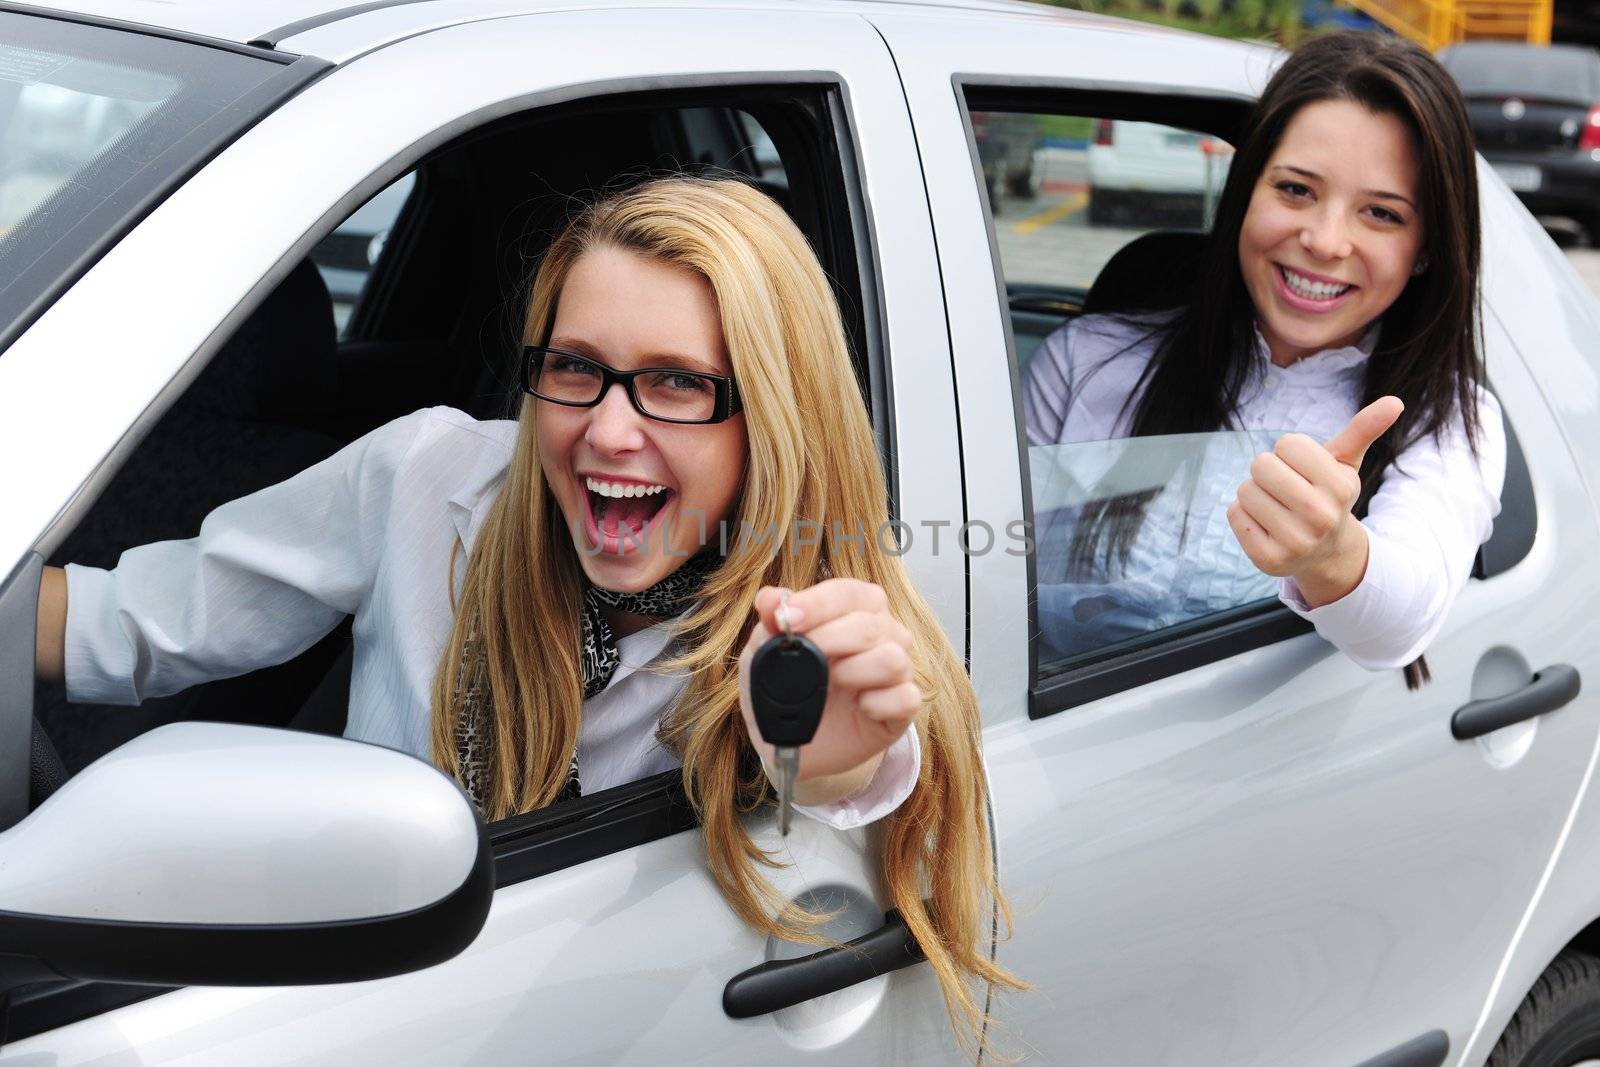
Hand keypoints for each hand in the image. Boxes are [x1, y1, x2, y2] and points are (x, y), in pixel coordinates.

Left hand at [738, 579, 919, 806]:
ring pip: (893, 658)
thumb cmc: (785, 687)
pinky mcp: (904, 707)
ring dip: (855, 672)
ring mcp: (897, 670)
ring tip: (833, 683)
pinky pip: (906, 697)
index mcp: (854, 609)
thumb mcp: (765, 652)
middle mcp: (883, 634)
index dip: (819, 604)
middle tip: (805, 659)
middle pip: (870, 625)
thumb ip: (770, 622)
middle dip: (830, 640)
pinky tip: (860, 708)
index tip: (789, 619)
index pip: (848, 593)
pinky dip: (878, 703)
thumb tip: (770, 598)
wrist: (789, 741)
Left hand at [1227, 397, 1402, 606]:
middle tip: (1286, 489)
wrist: (1324, 552)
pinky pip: (1234, 513)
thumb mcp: (1345, 464)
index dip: (1289, 452)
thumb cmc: (1328, 495)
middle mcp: (1320, 516)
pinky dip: (1243, 515)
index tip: (1303, 471)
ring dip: (1255, 493)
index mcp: (1341, 487)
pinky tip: (1266, 526)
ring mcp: (1294, 542)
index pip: (1287, 443)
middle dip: (1268, 471)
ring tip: (1278, 508)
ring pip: (1245, 490)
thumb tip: (1394, 401)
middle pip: (1261, 465)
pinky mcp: (1268, 559)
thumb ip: (1363, 430)